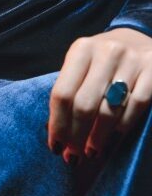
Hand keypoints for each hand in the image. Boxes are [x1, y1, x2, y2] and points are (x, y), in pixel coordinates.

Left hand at [47, 27, 151, 163]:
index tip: (55, 146)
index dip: (57, 125)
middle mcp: (106, 51)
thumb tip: (56, 134)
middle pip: (84, 105)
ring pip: (110, 110)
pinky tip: (115, 136)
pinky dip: (123, 126)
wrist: (139, 39)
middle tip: (73, 156)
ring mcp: (132, 60)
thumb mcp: (83, 65)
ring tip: (92, 151)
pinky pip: (136, 106)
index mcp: (81, 50)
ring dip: (98, 137)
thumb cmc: (103, 61)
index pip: (62, 94)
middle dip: (76, 136)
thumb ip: (70, 91)